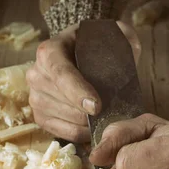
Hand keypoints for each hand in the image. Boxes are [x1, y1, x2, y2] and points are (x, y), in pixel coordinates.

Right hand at [26, 22, 140, 142]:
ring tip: (107, 119)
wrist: (77, 56)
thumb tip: (133, 53)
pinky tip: (96, 128)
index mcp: (49, 51)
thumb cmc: (94, 47)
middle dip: (91, 113)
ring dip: (89, 124)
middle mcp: (36, 74)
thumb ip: (124, 36)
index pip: (61, 74)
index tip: (97, 106)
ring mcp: (35, 97)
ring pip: (66, 120)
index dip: (78, 92)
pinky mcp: (40, 117)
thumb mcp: (110, 34)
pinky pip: (64, 133)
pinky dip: (83, 134)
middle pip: (65, 102)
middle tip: (114, 113)